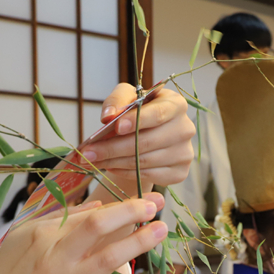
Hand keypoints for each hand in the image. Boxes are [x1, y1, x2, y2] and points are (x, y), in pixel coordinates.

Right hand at [0, 193, 166, 273]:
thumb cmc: (7, 272)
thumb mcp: (26, 236)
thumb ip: (62, 220)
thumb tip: (99, 207)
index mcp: (45, 235)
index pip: (89, 215)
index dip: (121, 206)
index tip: (147, 201)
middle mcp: (56, 257)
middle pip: (97, 228)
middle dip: (130, 214)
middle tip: (156, 206)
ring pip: (105, 261)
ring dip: (136, 245)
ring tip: (159, 232)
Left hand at [81, 83, 194, 198]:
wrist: (150, 134)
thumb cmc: (139, 113)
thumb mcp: (128, 97)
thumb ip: (117, 100)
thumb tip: (108, 116)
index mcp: (176, 104)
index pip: (158, 114)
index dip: (137, 121)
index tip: (116, 127)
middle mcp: (185, 129)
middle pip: (146, 142)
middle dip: (113, 148)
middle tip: (88, 152)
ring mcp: (184, 153)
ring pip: (144, 162)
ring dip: (114, 162)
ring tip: (92, 161)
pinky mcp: (179, 173)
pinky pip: (147, 176)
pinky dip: (125, 173)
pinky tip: (109, 167)